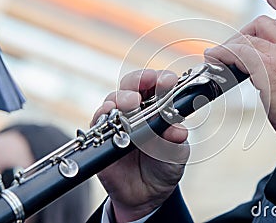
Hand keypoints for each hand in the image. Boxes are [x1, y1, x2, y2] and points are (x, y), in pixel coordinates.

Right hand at [91, 69, 188, 222]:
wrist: (146, 196)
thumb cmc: (163, 167)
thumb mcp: (177, 154)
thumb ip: (176, 141)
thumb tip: (178, 130)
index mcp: (158, 110)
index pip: (157, 86)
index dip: (162, 79)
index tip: (169, 80)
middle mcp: (137, 111)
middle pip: (132, 85)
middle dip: (139, 80)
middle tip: (149, 84)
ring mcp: (118, 122)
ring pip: (114, 99)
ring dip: (122, 97)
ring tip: (131, 103)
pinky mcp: (102, 136)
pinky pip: (98, 120)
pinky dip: (103, 114)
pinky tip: (111, 114)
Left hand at [205, 0, 275, 144]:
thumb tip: (259, 66)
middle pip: (261, 22)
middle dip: (242, 34)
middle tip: (231, 51)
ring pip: (247, 37)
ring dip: (230, 47)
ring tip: (218, 59)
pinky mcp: (269, 69)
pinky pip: (237, 52)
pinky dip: (222, 55)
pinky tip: (214, 59)